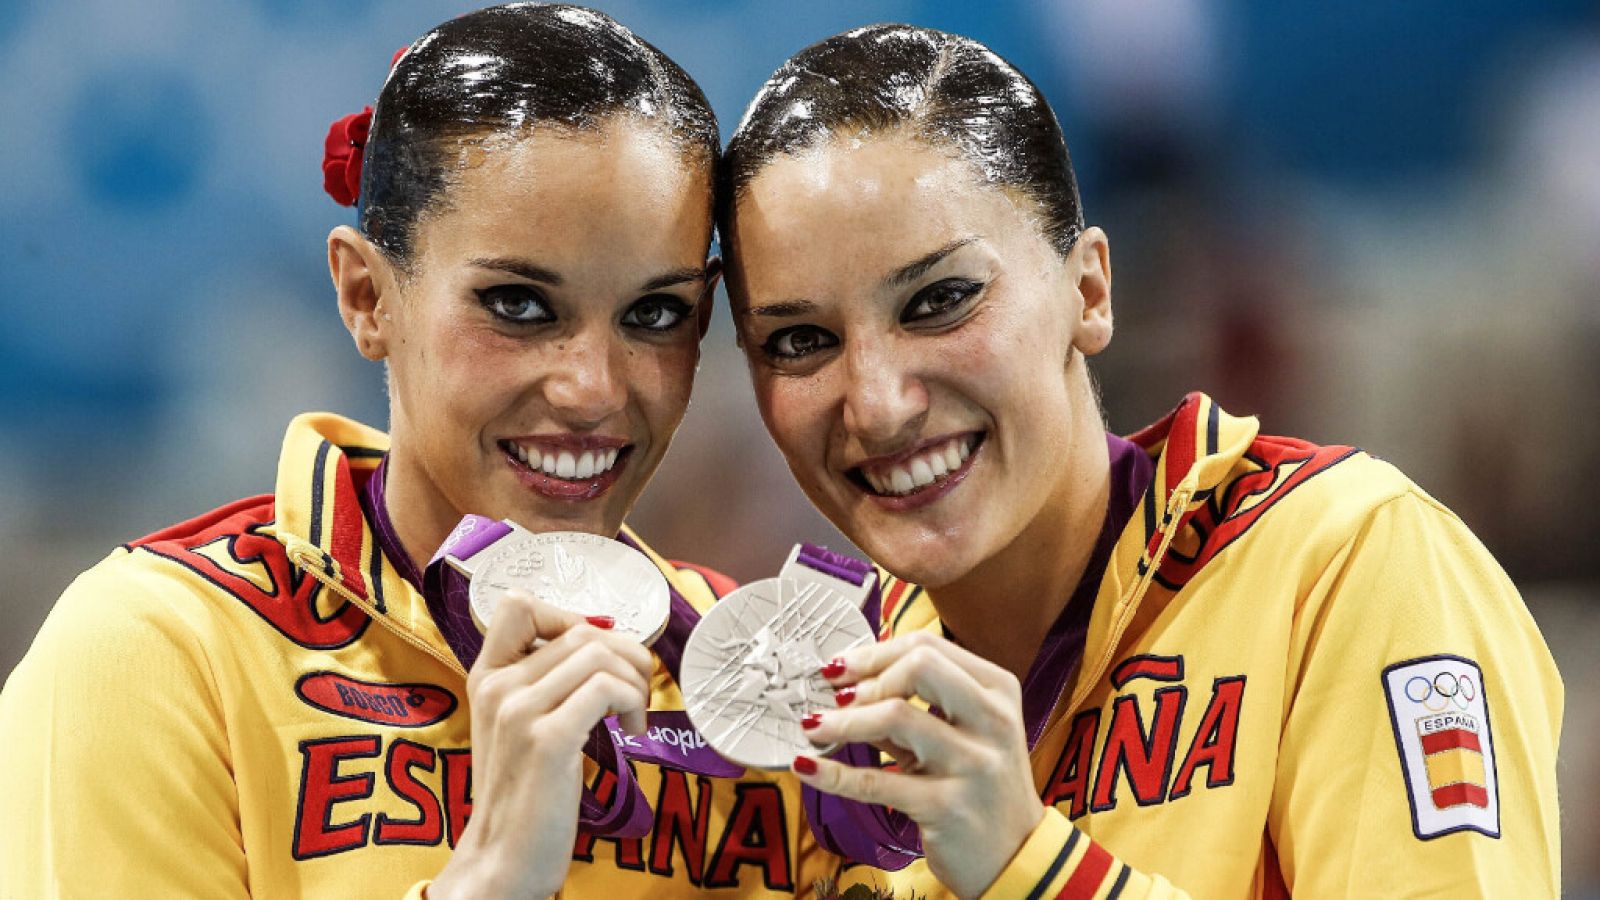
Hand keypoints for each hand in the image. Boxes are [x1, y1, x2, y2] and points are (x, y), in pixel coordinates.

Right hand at [428, 591, 653, 898]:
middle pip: (581, 632)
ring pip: (599, 653)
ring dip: (634, 680)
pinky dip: (632, 702)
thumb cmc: (523, 793)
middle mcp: (498, 686)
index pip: (518, 604)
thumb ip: (543, 681)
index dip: (569, 616)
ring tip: (633, 714)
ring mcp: (520, 711)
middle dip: (625, 654)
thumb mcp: (517, 725)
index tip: (596, 656)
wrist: (503, 858)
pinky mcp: (548, 739)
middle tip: (635, 691)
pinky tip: (630, 730)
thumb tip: (600, 637)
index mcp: (486, 677)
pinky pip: (607, 687)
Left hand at [794, 631, 1043, 898]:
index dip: (874, 653)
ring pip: (895, 716)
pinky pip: (877, 781)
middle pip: (918, 667)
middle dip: (865, 678)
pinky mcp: (947, 807)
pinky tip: (807, 767)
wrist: (1014, 855)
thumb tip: (849, 682)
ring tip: (813, 727)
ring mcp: (973, 764)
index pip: (928, 646)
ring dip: (842, 721)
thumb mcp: (964, 735)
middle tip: (833, 697)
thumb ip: (918, 706)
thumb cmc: (981, 786)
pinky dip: (833, 772)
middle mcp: (992, 721)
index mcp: (997, 690)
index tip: (840, 667)